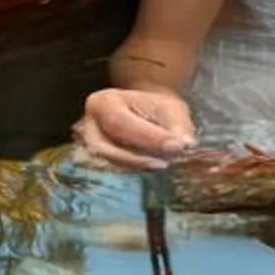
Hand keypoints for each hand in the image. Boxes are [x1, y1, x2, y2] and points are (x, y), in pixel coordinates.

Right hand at [75, 86, 196, 169]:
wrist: (144, 114)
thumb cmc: (156, 108)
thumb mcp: (169, 107)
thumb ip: (177, 124)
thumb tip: (184, 144)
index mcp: (104, 102)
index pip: (121, 123)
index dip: (148, 137)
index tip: (176, 146)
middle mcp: (90, 126)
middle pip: (109, 148)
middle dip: (139, 158)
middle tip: (167, 162)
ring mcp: (91, 147)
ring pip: (111, 163)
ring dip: (138, 167)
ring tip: (163, 165)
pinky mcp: (99, 163)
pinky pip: (115, 171)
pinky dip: (135, 171)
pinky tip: (153, 169)